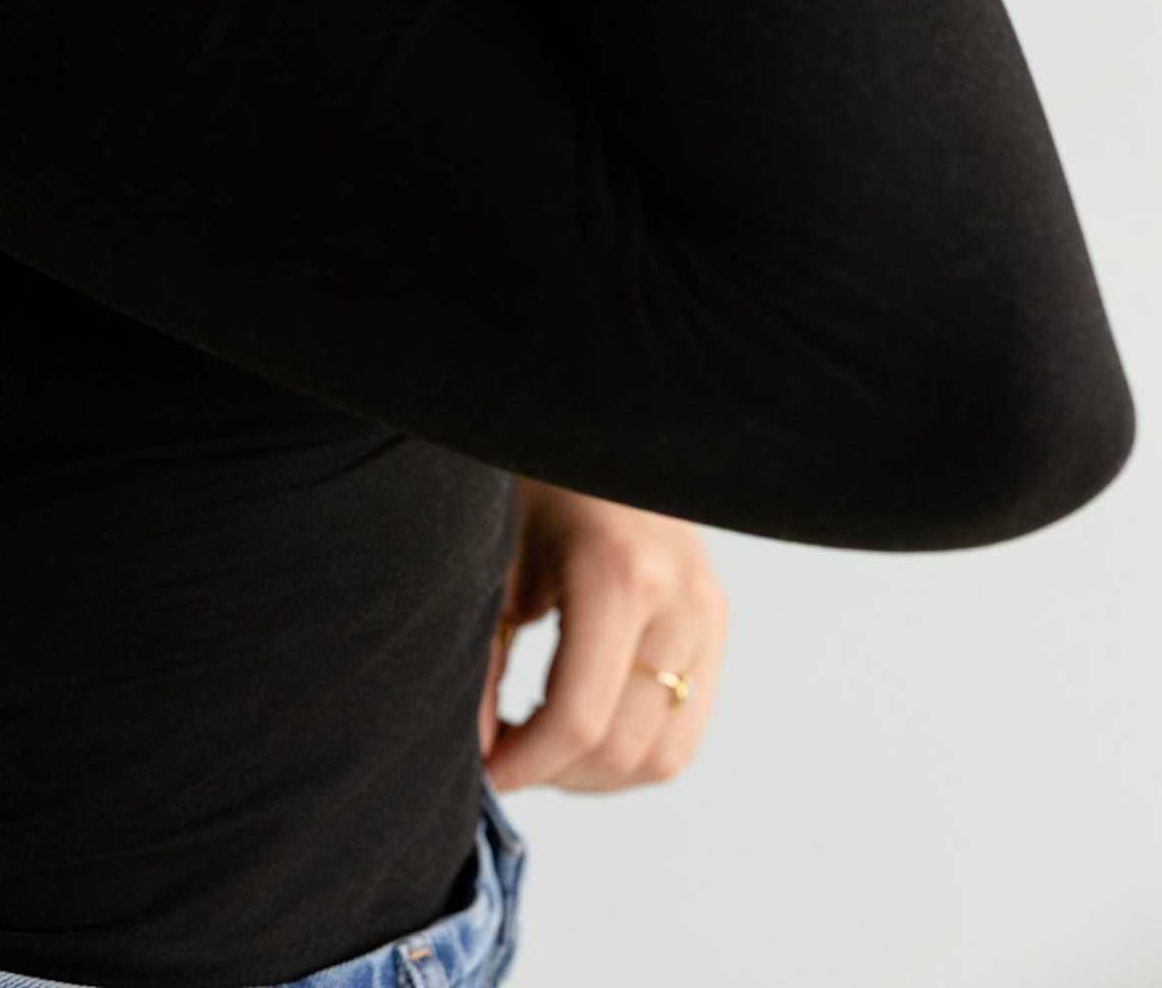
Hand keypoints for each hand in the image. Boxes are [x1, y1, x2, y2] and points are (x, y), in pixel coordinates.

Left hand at [479, 480, 727, 792]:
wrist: (595, 416)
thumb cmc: (534, 473)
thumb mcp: (496, 557)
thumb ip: (482, 658)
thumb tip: (474, 755)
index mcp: (619, 574)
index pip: (578, 718)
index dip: (523, 765)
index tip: (479, 774)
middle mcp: (680, 598)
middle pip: (622, 748)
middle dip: (554, 773)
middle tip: (502, 757)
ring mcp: (709, 611)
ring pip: (664, 755)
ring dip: (597, 774)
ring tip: (540, 744)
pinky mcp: (717, 618)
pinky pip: (686, 727)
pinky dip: (633, 749)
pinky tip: (581, 724)